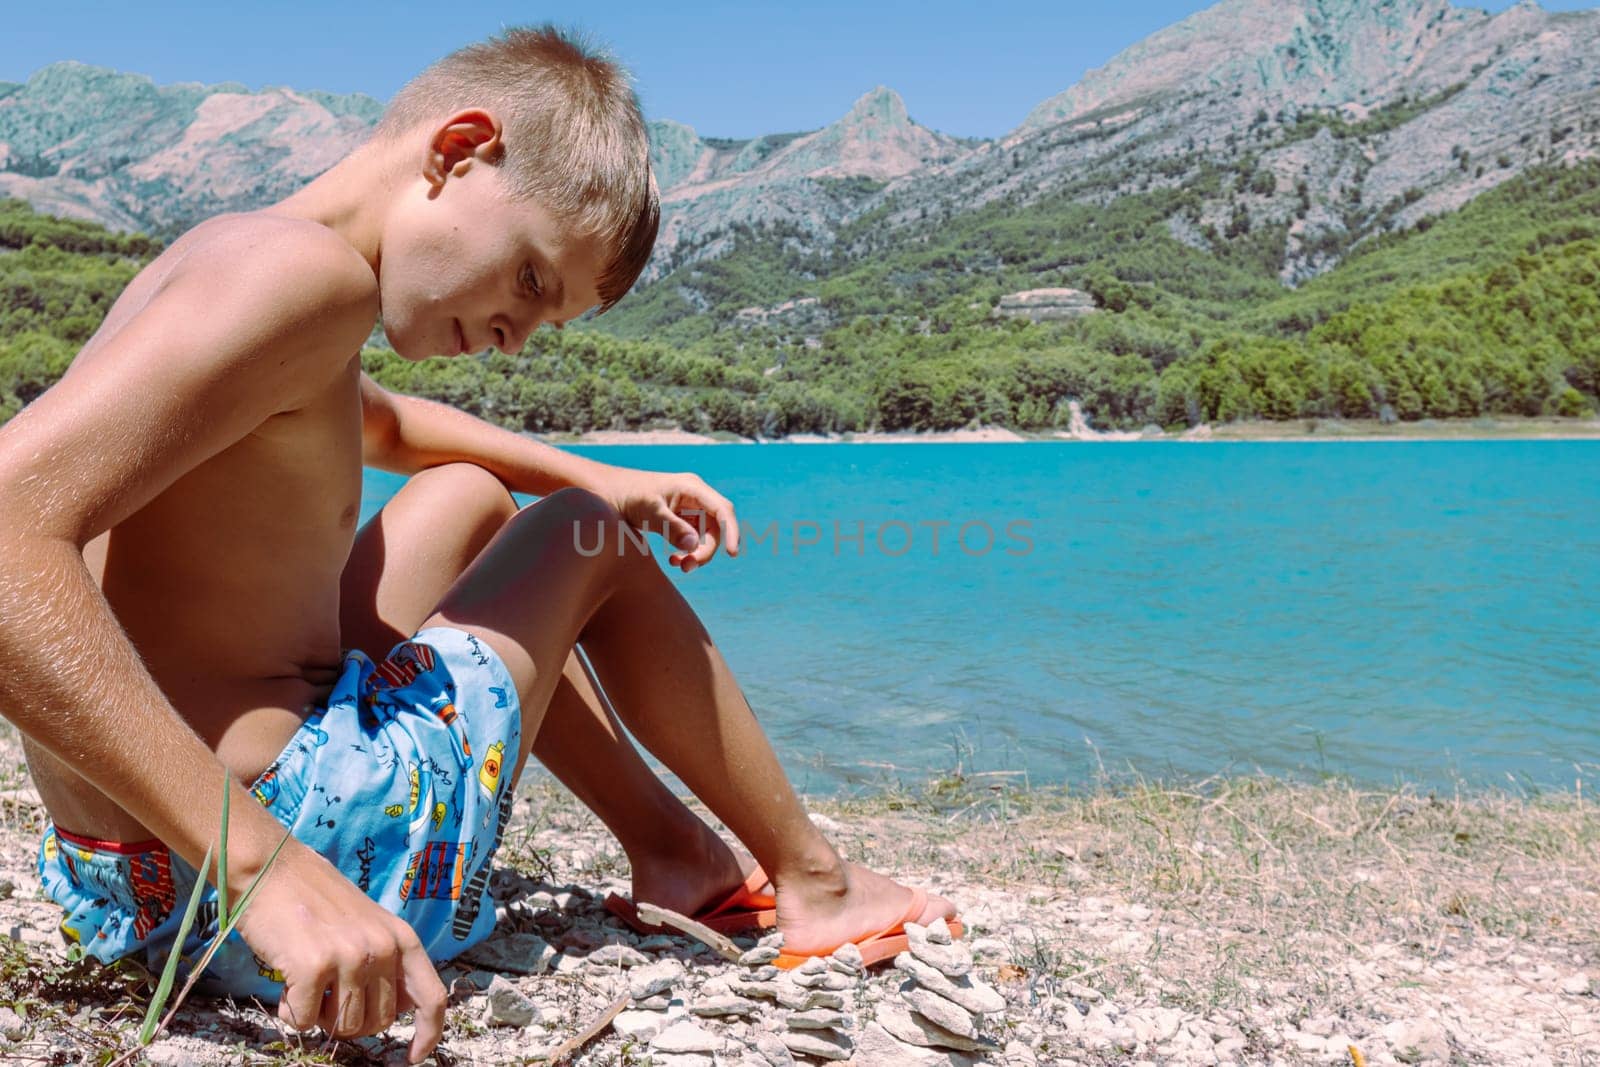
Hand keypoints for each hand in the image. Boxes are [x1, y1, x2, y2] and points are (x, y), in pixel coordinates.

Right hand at [231, 841, 445, 1061]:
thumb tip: (396, 1011)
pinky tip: (285, 981)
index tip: (414, 1057)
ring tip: (306, 980)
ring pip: (341, 1026)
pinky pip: (304, 1021)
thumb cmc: (316, 903)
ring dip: (318, 1015)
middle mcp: (382, 948)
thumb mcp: (368, 927)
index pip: (431, 998)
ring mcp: (349, 957)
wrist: (273, 869)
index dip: (428, 1034)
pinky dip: (290, 1011)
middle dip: (349, 1020)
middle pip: (378, 1023)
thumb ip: (385, 964)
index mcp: (402, 939)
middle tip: (326, 994)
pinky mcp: (313, 967)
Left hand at [595, 468, 740, 571]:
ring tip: (678, 565)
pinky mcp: (679, 519)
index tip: (732, 554)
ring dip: (696, 554)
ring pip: (706, 536)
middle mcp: (694, 497)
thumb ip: (671, 528)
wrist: (605, 492)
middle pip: (716, 527)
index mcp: (692, 488)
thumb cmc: (626, 495)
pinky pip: (693, 539)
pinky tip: (672, 560)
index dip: (732, 532)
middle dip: (706, 550)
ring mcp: (688, 508)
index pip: (722, 510)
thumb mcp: (648, 511)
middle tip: (687, 567)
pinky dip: (686, 552)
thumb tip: (693, 546)